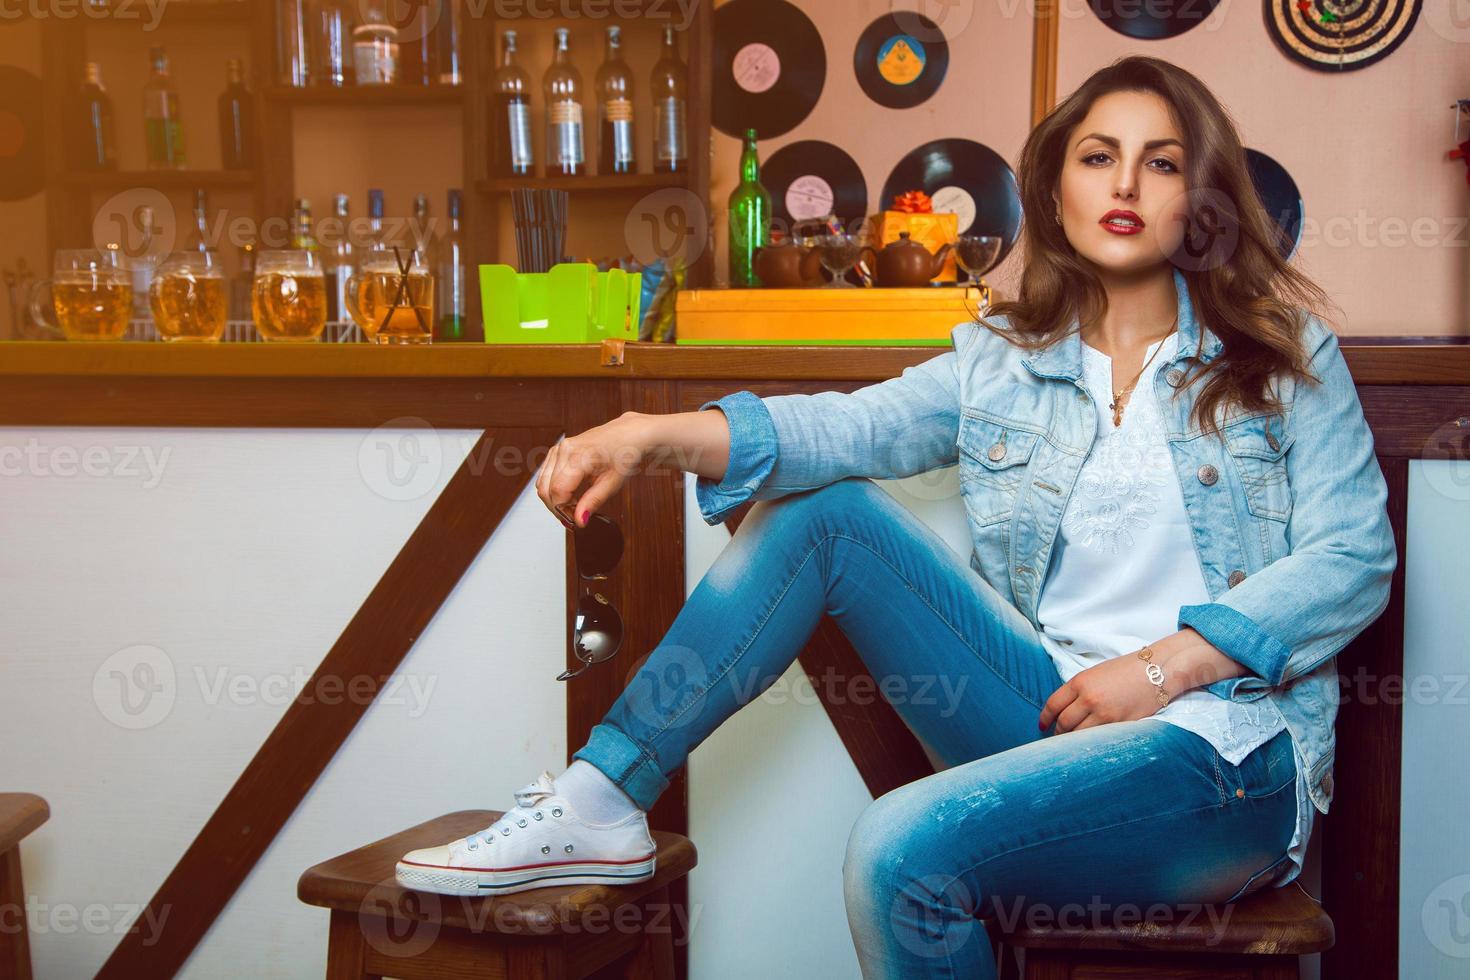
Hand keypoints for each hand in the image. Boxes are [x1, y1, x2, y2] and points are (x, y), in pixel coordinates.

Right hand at [535, 413, 652, 527]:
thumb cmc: (624, 454)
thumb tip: (579, 520)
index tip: (575, 520)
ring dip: (554, 500)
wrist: (627, 435)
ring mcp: (558, 448)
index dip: (564, 510)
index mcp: (578, 456)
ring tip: (574, 505)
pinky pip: (545, 476)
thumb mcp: (612, 483)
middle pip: (546, 489)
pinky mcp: (556, 451)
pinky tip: (569, 494)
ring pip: (542, 484)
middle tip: (574, 516)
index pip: (558, 491)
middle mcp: (564, 450)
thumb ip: (592, 502)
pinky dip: (552, 489)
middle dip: (557, 508)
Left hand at [1036, 629, 1247, 733]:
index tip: (1042, 726)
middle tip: (1057, 739)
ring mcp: (1105, 714)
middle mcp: (1089, 698)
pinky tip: (1090, 747)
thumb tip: (1064, 710)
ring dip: (1073, 742)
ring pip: (1080, 735)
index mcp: (1080, 682)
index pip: (1053, 705)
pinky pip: (1099, 740)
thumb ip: (1079, 690)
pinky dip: (1091, 745)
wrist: (1159, 670)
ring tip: (1072, 746)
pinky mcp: (1121, 725)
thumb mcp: (1096, 673)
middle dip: (1058, 734)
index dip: (1045, 719)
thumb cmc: (1127, 670)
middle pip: (1064, 723)